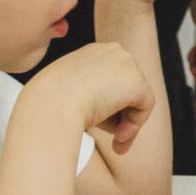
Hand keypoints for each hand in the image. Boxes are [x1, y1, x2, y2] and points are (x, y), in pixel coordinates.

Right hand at [34, 41, 155, 153]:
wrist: (50, 103)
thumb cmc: (50, 103)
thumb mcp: (67, 93)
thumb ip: (89, 95)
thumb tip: (107, 110)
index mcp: (93, 52)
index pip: (111, 79)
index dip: (109, 104)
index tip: (100, 124)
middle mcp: (113, 51)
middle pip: (126, 88)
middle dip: (121, 115)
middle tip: (114, 140)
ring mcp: (127, 64)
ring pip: (136, 99)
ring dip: (126, 123)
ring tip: (113, 142)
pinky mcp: (137, 82)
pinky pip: (145, 107)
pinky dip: (134, 126)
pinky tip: (117, 139)